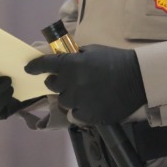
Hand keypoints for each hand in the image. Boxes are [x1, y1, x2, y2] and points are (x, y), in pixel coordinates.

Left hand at [25, 45, 145, 124]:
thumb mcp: (92, 50)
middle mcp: (73, 83)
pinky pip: (75, 115)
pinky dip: (80, 110)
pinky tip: (93, 102)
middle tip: (71, 80)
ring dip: (70, 97)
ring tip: (86, 92)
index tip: (28, 69)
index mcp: (72, 64)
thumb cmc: (115, 60)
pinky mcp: (89, 116)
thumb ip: (74, 56)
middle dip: (58, 82)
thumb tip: (59, 60)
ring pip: (63, 102)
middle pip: (53, 86)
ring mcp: (80, 101)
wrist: (138, 78)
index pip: (46, 65)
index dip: (35, 67)